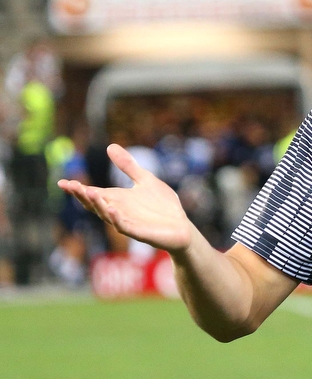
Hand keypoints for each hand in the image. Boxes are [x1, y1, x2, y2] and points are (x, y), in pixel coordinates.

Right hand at [58, 144, 194, 253]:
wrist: (182, 227)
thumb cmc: (163, 206)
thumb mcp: (145, 179)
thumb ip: (128, 166)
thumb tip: (109, 146)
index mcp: (118, 200)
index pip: (93, 194)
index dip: (78, 189)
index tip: (62, 182)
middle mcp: (119, 212)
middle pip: (96, 204)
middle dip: (82, 196)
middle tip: (70, 185)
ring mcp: (128, 223)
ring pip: (107, 215)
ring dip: (98, 205)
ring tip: (88, 193)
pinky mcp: (140, 233)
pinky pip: (125, 227)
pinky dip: (117, 219)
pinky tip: (112, 210)